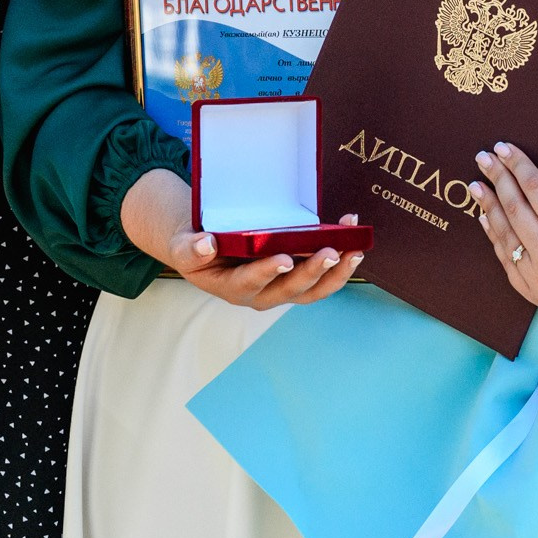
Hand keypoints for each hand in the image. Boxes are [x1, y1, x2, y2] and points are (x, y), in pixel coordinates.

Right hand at [120, 168, 362, 310]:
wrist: (207, 251)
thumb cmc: (196, 249)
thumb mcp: (183, 247)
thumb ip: (190, 248)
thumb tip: (206, 244)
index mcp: (233, 287)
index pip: (251, 282)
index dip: (267, 272)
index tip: (284, 259)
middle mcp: (261, 295)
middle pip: (291, 289)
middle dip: (312, 272)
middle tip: (331, 252)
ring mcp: (283, 290)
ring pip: (314, 290)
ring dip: (336, 273)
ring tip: (354, 251)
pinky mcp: (298, 280)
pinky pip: (323, 278)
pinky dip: (341, 263)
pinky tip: (354, 242)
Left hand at [472, 142, 537, 309]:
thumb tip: (529, 163)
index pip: (534, 188)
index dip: (517, 165)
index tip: (502, 148)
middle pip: (515, 209)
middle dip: (498, 180)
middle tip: (483, 159)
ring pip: (506, 235)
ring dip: (488, 207)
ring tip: (477, 186)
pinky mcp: (535, 292)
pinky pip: (507, 260)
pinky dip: (496, 236)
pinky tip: (486, 216)